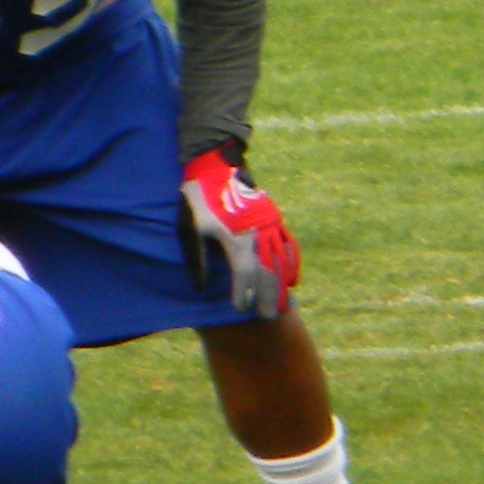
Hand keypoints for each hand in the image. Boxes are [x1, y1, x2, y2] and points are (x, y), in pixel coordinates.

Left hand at [181, 151, 301, 320]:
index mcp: (235, 239)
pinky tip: (292, 280)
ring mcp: (268, 225)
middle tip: (267, 317)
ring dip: (281, 285)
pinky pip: (287, 244)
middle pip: (267, 272)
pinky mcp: (273, 217)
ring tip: (282, 306)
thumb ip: (198, 260)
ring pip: (280, 261)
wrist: (215, 166)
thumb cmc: (198, 200)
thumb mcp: (191, 229)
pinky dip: (291, 263)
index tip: (241, 309)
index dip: (243, 294)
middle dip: (267, 296)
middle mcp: (256, 235)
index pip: (244, 275)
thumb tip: (201, 289)